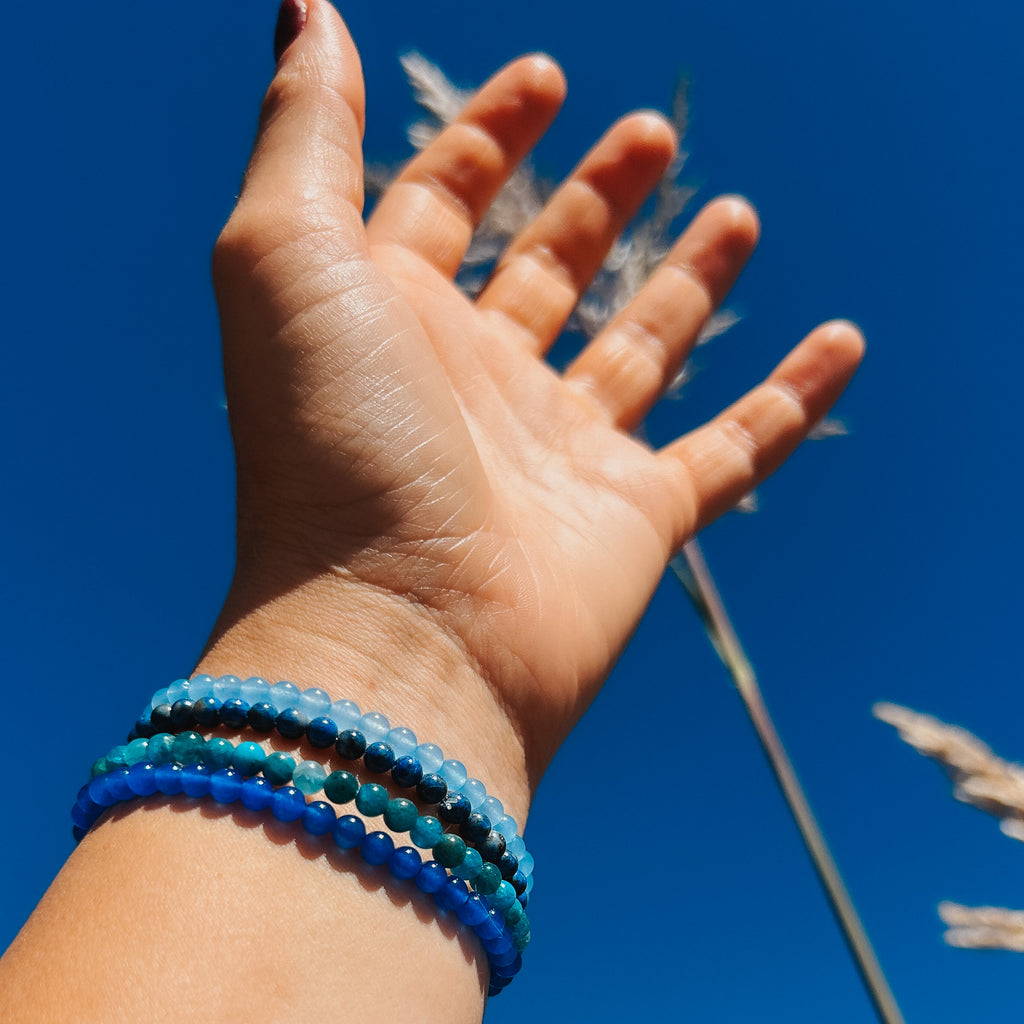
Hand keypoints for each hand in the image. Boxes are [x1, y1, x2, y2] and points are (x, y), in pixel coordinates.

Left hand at [204, 0, 862, 818]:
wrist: (400, 632)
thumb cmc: (331, 443)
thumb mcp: (287, 253)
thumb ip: (302, 129)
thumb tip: (302, 1)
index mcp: (394, 318)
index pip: (443, 202)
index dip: (489, 135)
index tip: (547, 76)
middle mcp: (475, 382)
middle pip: (547, 269)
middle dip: (598, 196)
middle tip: (649, 133)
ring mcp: (559, 452)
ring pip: (640, 350)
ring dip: (686, 282)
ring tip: (735, 213)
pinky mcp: (637, 516)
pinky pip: (733, 450)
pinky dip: (788, 399)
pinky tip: (841, 343)